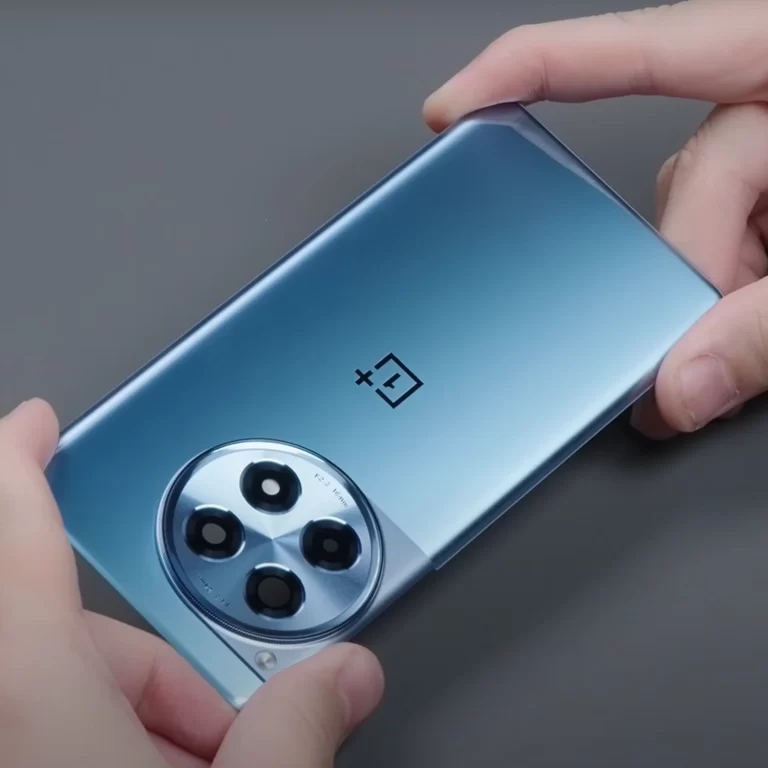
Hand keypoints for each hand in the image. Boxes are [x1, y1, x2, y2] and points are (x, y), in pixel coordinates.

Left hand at [0, 399, 383, 766]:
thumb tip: (344, 673)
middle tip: (229, 724)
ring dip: (142, 720)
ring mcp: (3, 740)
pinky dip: (102, 745)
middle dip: (165, 668)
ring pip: (62, 685)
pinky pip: (43, 728)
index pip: (18, 532)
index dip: (25, 459)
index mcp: (31, 692)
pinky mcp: (13, 767)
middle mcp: (1, 713)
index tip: (35, 423)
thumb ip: (301, 716)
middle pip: (76, 631)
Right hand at [424, 0, 767, 437]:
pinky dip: (736, 289)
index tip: (457, 105)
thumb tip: (678, 389)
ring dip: (723, 290)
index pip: (644, 50)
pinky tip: (759, 314)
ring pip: (703, 225)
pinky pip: (731, 239)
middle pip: (687, 183)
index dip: (533, 70)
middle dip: (699, 272)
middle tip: (720, 348)